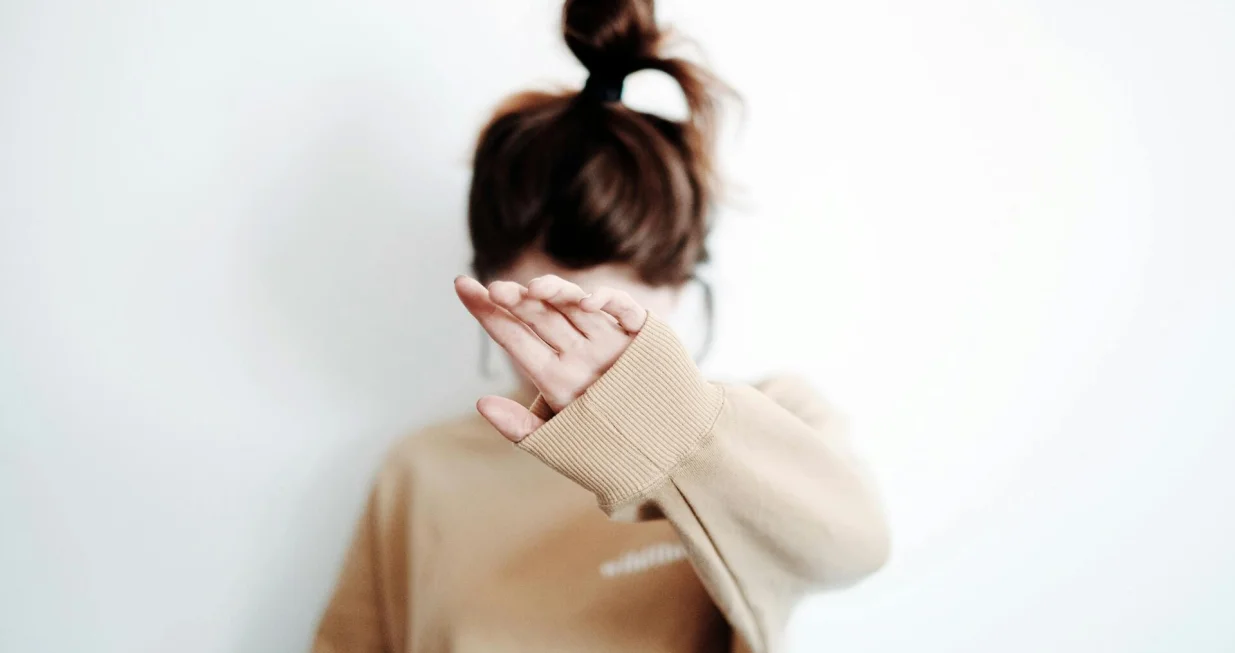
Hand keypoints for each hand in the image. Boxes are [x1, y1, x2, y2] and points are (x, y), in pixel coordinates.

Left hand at [454, 274, 648, 441]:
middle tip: (495, 289)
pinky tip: (588, 301)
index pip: (512, 336)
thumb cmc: (611, 449)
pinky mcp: (640, 335)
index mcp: (553, 374)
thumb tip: (480, 403)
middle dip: (516, 299)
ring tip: (533, 290)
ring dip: (554, 292)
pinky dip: (607, 301)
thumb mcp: (558, 441)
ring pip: (575, 305)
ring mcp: (607, 340)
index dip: (485, 310)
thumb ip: (520, 426)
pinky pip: (621, 309)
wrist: (668, 454)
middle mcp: (577, 351)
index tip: (461, 284)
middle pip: (540, 314)